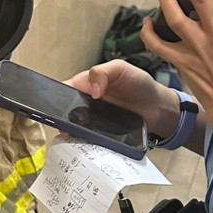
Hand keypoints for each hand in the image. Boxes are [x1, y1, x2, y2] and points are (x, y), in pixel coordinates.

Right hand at [67, 59, 181, 138]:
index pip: (64, 89)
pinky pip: (89, 138)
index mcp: (86, 83)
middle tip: (63, 123)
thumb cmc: (140, 83)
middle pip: (66, 111)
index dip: (56, 96)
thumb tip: (92, 90)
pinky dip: (85, 141)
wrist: (157, 107)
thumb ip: (103, 72)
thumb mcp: (121, 68)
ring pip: (74, 127)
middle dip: (62, 117)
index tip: (55, 104)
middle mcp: (86, 102)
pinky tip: (85, 143)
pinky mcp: (102, 134)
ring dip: (72, 131)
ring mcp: (93, 120)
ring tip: (72, 135)